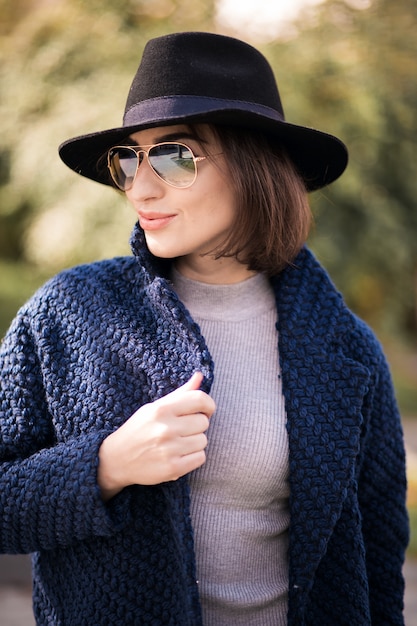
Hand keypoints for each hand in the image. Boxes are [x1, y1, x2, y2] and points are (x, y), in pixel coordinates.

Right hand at [97, 372, 214, 499]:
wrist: (116, 460)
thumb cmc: (139, 429)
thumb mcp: (155, 407)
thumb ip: (180, 393)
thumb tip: (200, 375)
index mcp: (161, 409)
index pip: (200, 400)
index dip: (208, 405)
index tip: (204, 411)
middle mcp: (166, 428)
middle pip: (204, 422)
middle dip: (197, 426)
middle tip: (182, 430)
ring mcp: (169, 449)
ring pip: (204, 441)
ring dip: (195, 442)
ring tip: (178, 443)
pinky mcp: (173, 468)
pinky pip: (201, 458)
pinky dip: (193, 457)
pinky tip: (179, 455)